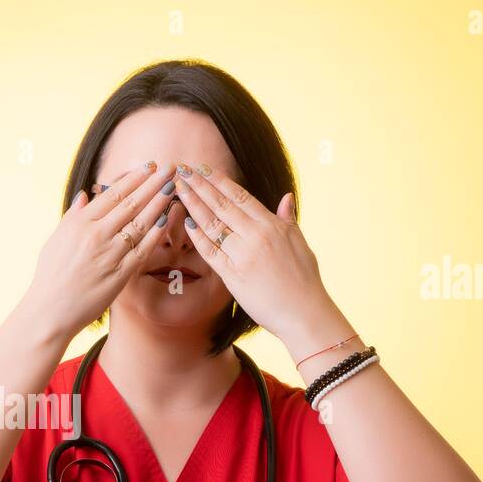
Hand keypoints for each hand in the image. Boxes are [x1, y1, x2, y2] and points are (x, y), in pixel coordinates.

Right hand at [21, 159, 178, 340]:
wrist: (50, 311)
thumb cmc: (50, 276)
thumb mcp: (56, 239)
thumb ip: (73, 216)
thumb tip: (85, 196)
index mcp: (80, 223)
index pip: (113, 194)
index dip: (135, 178)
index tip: (150, 166)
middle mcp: (96, 235)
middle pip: (131, 203)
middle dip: (154, 183)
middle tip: (171, 168)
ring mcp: (110, 254)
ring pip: (141, 223)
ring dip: (159, 203)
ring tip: (174, 188)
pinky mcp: (120, 274)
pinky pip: (143, 249)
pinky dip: (157, 233)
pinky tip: (168, 220)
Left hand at [172, 162, 344, 350]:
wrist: (304, 313)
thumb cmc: (304, 280)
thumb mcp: (299, 242)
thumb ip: (287, 219)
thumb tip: (287, 197)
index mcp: (272, 225)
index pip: (240, 196)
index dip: (219, 180)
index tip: (203, 168)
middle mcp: (257, 235)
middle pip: (222, 205)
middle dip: (200, 185)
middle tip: (182, 169)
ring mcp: (243, 255)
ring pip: (213, 223)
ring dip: (193, 204)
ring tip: (178, 189)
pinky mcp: (233, 275)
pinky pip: (210, 251)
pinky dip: (197, 236)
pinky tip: (184, 221)